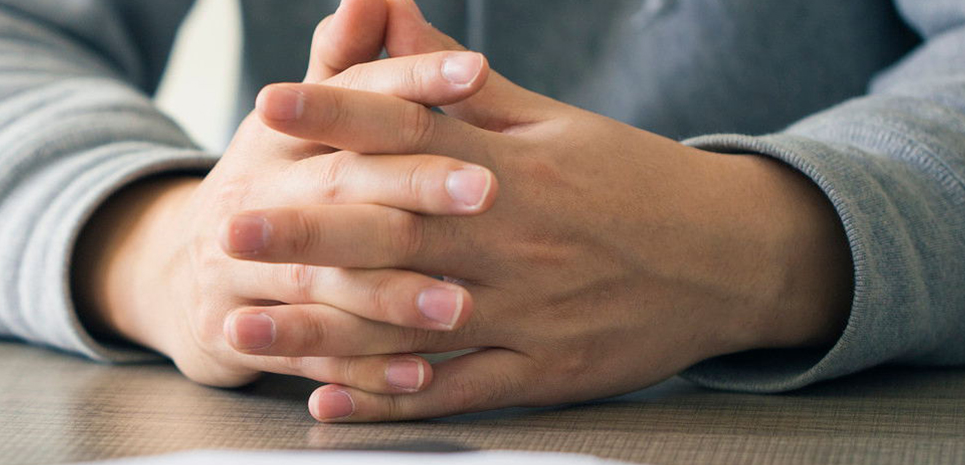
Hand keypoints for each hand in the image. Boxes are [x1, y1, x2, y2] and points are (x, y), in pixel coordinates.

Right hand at [77, 0, 498, 392]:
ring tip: (461, 303)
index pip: (349, 97)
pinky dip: (362, 369)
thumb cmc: (271, 188)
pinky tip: (419, 374)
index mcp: (276, 136)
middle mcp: (251, 198)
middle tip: (488, 190)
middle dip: (412, 188)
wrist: (183, 276)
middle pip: (337, 188)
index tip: (477, 71)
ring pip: (321, 280)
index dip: (410, 80)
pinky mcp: (239, 336)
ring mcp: (238, 271)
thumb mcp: (295, 122)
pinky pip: (307, 357)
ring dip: (391, 295)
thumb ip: (344, 62)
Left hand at [240, 3, 853, 420]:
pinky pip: (453, 390)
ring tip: (242, 324)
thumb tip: (382, 12)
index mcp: (512, 169)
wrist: (733, 260)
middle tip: (231, 222)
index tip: (270, 102)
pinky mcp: (538, 373)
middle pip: (394, 232)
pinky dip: (389, 397)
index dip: (337, 115)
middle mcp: (512, 241)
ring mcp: (523, 313)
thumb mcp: (550, 122)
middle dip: (307, 229)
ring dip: (320, 327)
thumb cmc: (630, 181)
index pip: (411, 133)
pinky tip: (324, 396)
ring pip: (408, 322)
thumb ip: (454, 84)